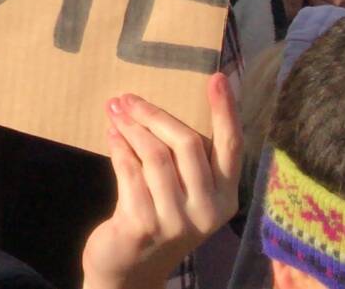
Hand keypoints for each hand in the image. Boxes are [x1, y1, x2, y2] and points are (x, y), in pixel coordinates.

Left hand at [80, 76, 239, 288]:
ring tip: (115, 112)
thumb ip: (179, 157)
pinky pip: (129, 170)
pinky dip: (118, 147)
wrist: (131, 268)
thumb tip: (149, 106)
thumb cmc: (159, 216)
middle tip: (128, 98)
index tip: (218, 77)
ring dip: (130, 127)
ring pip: (154, 154)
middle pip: (186, 143)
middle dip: (153, 114)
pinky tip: (111, 135)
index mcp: (225, 196)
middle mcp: (208, 209)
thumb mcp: (182, 191)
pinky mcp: (144, 224)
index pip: (232, 147)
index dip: (225, 111)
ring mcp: (177, 219)